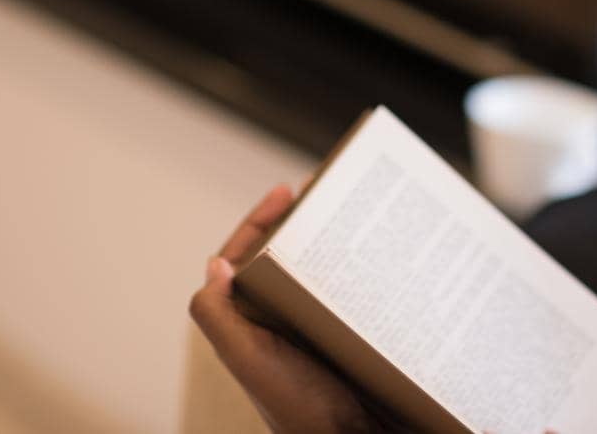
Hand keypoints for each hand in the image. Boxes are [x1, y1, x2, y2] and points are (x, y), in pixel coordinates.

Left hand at [189, 185, 399, 433]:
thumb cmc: (299, 406)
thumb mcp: (249, 360)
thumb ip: (219, 316)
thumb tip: (214, 263)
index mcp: (248, 321)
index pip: (243, 256)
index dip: (260, 219)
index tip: (286, 191)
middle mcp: (278, 320)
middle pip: (283, 255)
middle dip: (300, 219)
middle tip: (325, 190)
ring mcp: (313, 326)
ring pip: (318, 269)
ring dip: (333, 239)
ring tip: (353, 213)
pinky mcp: (347, 333)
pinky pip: (350, 290)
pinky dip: (362, 267)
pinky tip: (381, 254)